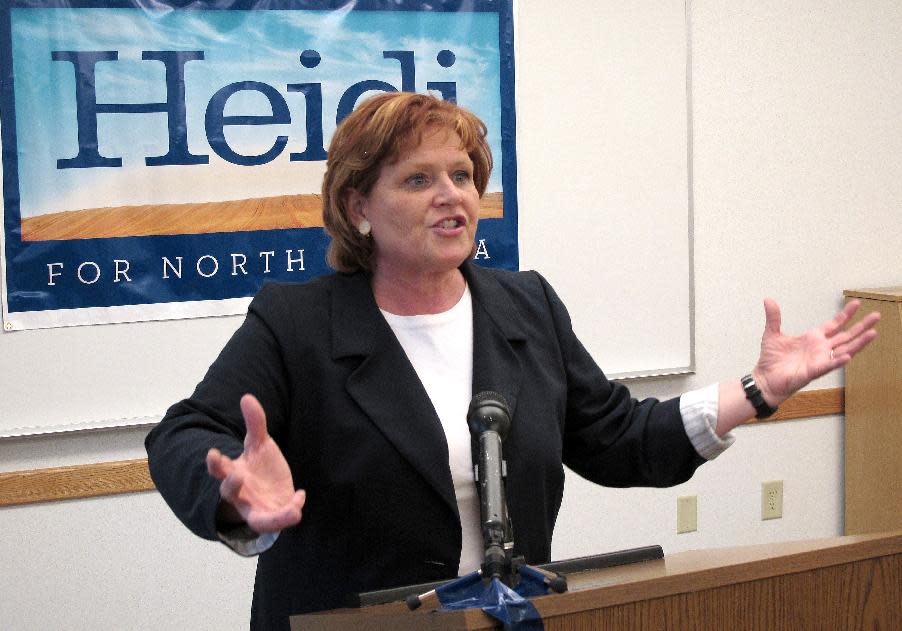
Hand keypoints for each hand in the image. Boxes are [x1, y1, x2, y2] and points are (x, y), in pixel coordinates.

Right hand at [206, 394, 305, 533]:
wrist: (273, 492)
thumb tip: (247, 396)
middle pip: (228, 492)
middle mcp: (240, 493)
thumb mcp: (260, 444)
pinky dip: (289, 512)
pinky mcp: (269, 518)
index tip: (213, 453)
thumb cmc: (262, 468)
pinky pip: (276, 521)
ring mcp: (254, 508)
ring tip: (291, 509)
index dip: (214, 463)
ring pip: (256, 518)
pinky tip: (301, 495)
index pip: (219, 469)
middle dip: (230, 485)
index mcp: (234, 472)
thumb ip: (255, 423)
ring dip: (270, 516)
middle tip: (236, 476)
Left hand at [753, 299, 879, 405]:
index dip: (845, 314)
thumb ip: (774, 317)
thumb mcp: (772, 334)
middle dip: (861, 326)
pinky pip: (828, 366)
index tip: (856, 303)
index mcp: (813, 338)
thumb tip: (768, 300)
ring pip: (844, 350)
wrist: (765, 378)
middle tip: (877, 315)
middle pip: (846, 336)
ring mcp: (820, 360)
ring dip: (859, 343)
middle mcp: (821, 349)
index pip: (834, 324)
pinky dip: (837, 361)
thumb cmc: (771, 360)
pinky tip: (847, 356)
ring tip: (873, 333)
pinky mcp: (813, 371)